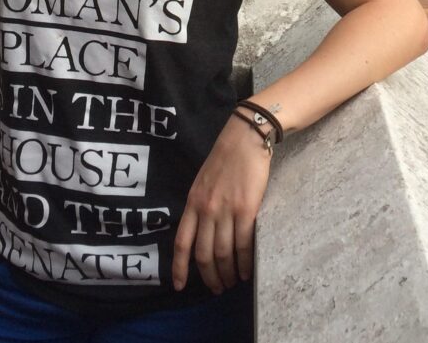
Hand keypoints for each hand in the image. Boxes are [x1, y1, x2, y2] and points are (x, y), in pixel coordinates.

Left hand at [172, 114, 271, 292]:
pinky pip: (244, 243)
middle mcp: (206, 210)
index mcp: (193, 203)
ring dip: (229, 272)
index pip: (182, 242)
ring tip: (234, 281)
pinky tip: (248, 270)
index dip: (179, 268)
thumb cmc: (226, 158)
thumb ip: (200, 205)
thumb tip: (202, 231)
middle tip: (219, 288)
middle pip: (203, 254)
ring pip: (223, 253)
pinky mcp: (246, 209)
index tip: (180, 286)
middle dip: (210, 277)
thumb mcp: (202, 181)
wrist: (245, 138)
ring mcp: (226, 210)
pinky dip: (245, 261)